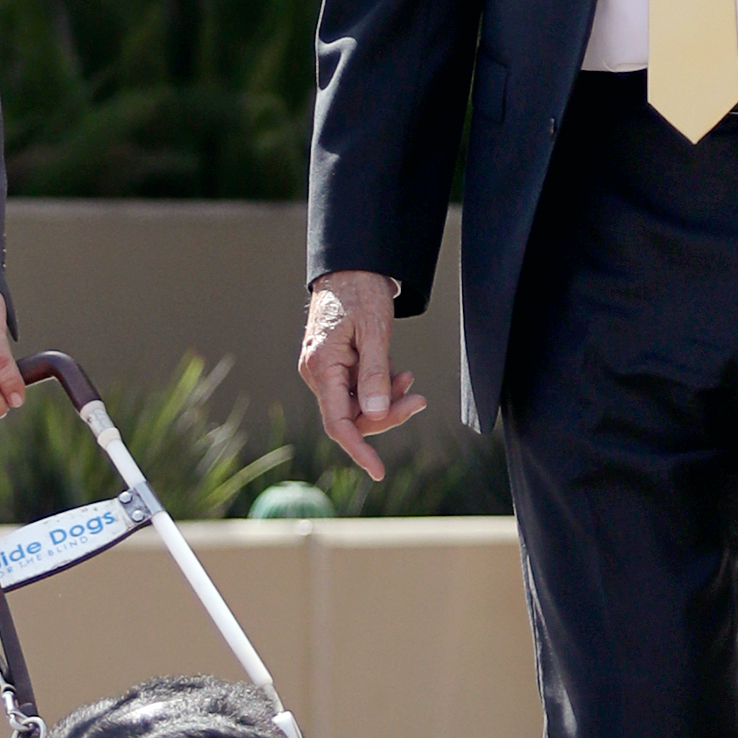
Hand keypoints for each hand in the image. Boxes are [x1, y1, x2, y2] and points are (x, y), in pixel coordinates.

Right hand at [298, 271, 424, 483]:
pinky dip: (381, 386)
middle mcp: (317, 374)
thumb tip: (377, 414)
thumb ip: (375, 374)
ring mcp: (325, 371)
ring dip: (387, 399)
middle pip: (353, 416)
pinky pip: (360, 390)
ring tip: (409, 378)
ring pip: (359, 405)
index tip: (378, 471)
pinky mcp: (336, 366)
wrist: (351, 265)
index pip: (338, 423)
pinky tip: (398, 372)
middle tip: (419, 400)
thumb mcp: (375, 331)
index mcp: (321, 368)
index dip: (359, 450)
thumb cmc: (360, 292)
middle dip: (387, 414)